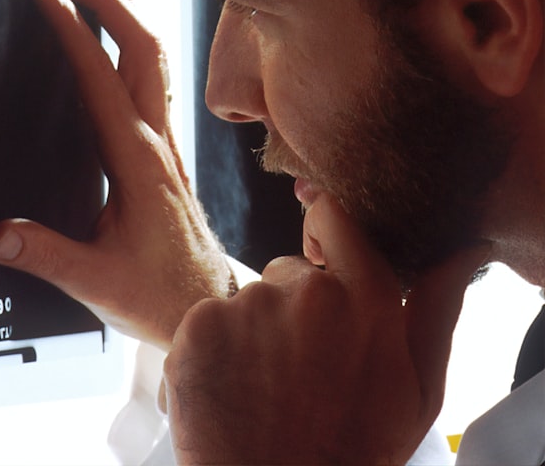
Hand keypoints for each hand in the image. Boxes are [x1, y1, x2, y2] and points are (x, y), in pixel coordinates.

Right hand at [0, 0, 231, 349]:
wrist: (208, 304)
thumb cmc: (159, 294)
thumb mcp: (97, 283)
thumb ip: (46, 256)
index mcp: (137, 161)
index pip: (101, 76)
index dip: (72, 27)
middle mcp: (157, 140)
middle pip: (143, 45)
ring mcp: (166, 140)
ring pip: (155, 54)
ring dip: (127, 7)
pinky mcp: (164, 148)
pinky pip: (154, 76)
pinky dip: (134, 37)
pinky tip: (118, 32)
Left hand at [162, 194, 488, 464]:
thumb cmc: (354, 449)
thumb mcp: (418, 390)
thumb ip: (436, 310)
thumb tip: (462, 249)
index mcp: (366, 299)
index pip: (336, 218)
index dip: (324, 230)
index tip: (318, 255)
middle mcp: (305, 291)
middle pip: (288, 273)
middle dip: (293, 308)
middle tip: (300, 369)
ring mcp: (247, 306)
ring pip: (247, 302)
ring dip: (253, 333)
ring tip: (267, 388)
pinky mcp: (198, 326)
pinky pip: (207, 321)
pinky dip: (213, 349)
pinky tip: (233, 389)